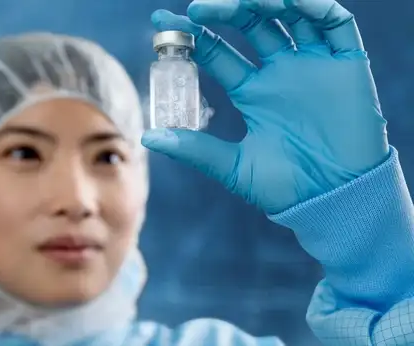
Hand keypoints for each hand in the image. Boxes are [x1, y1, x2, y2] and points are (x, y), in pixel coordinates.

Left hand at [141, 0, 388, 213]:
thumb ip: (194, 148)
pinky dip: (316, 6)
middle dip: (223, 11)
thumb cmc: (287, 188)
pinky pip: (335, 24)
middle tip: (195, 10)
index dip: (192, 34)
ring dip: (263, 2)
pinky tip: (290, 1)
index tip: (161, 22)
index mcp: (252, 91)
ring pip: (288, 16)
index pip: (217, 50)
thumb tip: (147, 139)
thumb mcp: (234, 166)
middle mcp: (279, 72)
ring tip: (237, 2)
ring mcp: (311, 65)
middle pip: (249, 24)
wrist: (336, 201)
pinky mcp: (346, 64)